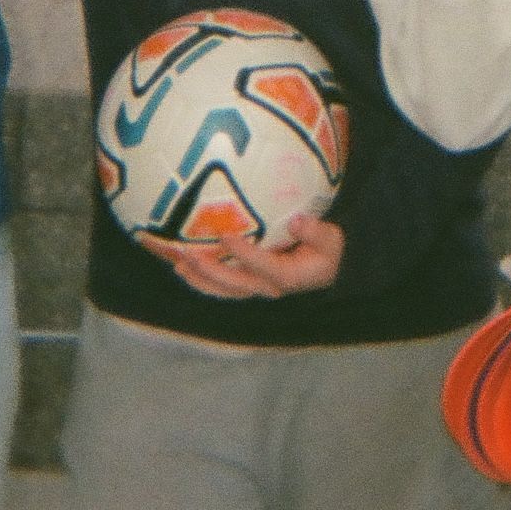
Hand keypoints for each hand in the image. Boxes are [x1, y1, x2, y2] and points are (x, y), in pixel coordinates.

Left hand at [167, 215, 345, 298]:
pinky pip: (224, 287)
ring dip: (201, 279)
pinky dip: (204, 280)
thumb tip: (297, 220)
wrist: (331, 269)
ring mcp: (258, 288)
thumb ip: (315, 231)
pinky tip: (187, 268)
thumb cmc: (329, 250)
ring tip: (179, 266)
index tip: (226, 235)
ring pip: (225, 290)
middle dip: (210, 270)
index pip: (262, 265)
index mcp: (288, 275)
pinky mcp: (251, 285)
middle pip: (235, 283)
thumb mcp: (331, 239)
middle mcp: (269, 287)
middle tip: (188, 253)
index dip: (243, 253)